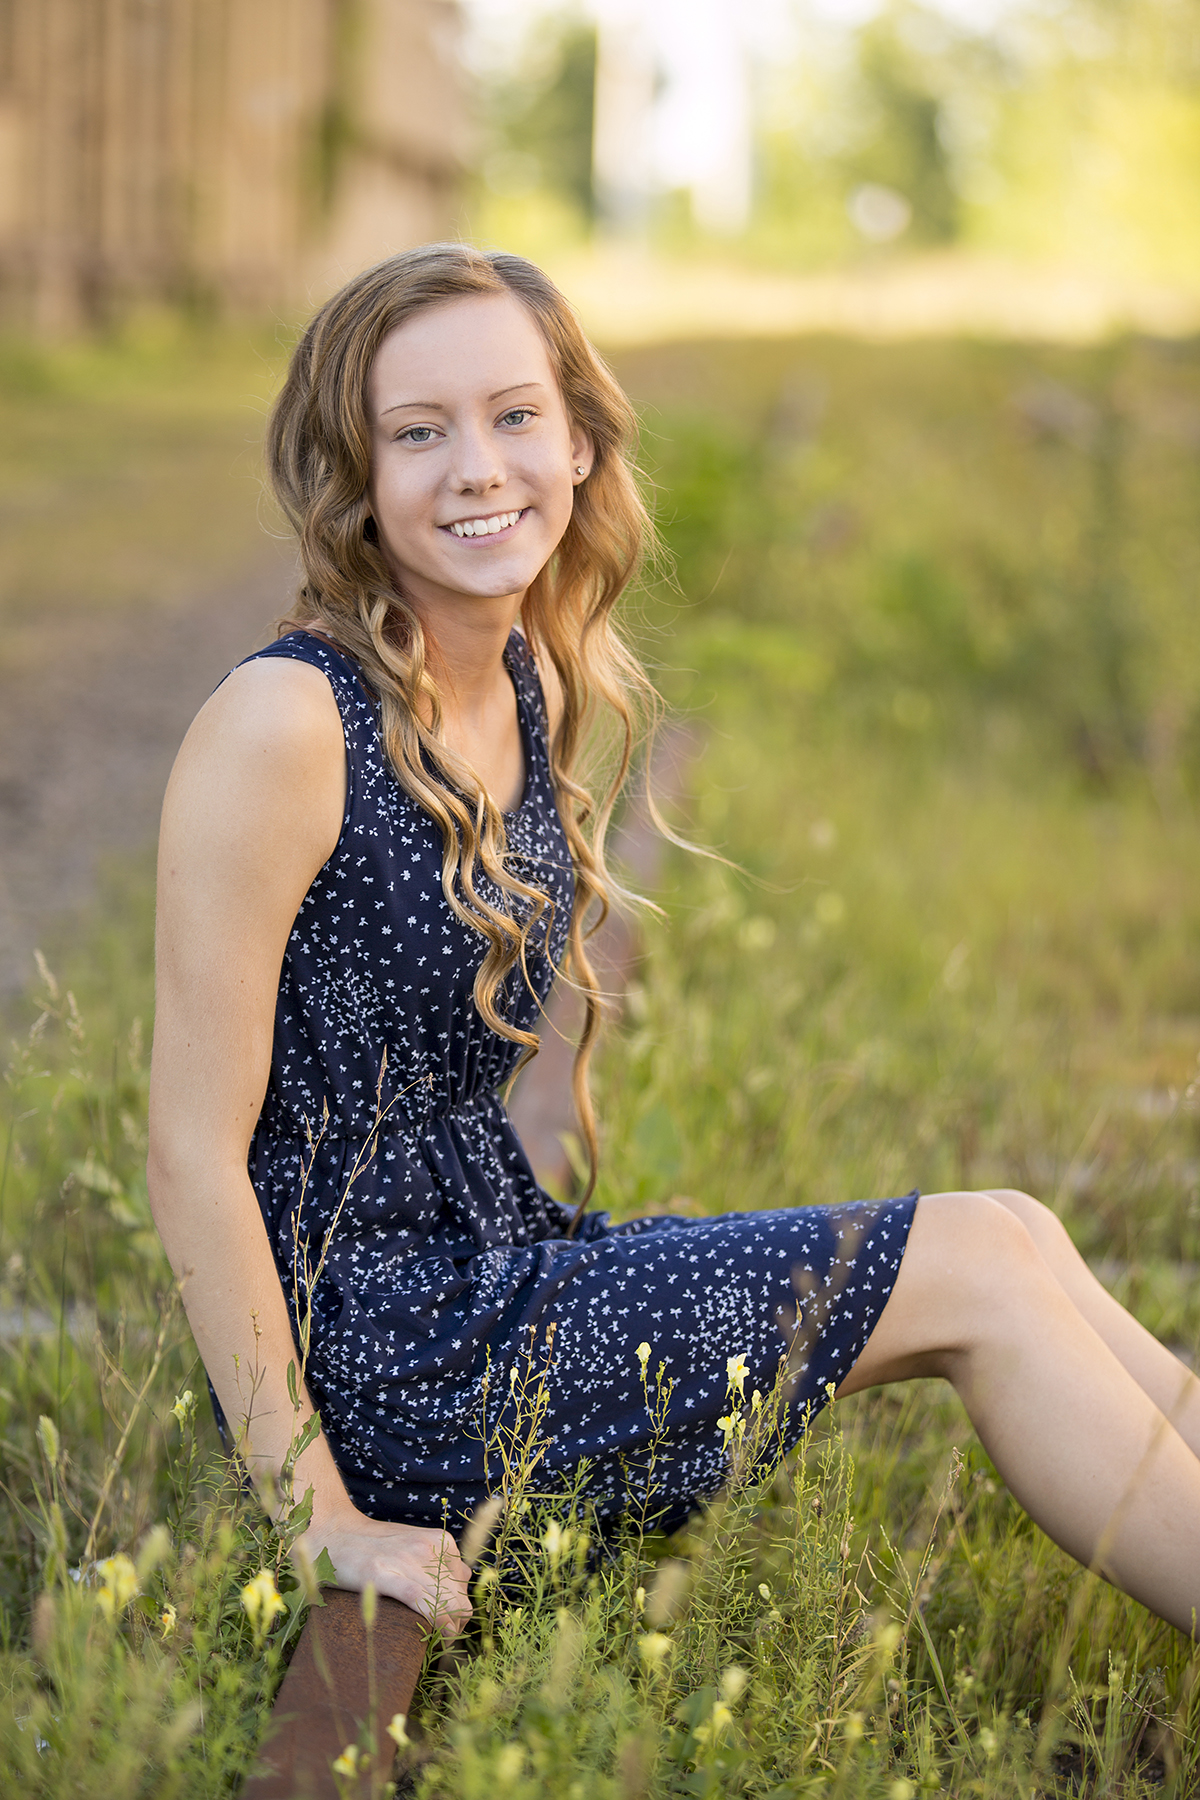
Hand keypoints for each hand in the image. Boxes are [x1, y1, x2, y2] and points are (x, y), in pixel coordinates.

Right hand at [305, 1507, 472, 1637]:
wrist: (333, 1533)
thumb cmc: (373, 1545)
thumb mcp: (414, 1543)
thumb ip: (437, 1562)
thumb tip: (459, 1583)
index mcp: (440, 1542)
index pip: (465, 1585)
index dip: (459, 1611)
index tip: (447, 1626)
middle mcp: (430, 1549)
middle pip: (460, 1600)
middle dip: (455, 1626)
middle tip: (438, 1639)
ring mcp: (409, 1561)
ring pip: (448, 1606)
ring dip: (446, 1632)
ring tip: (432, 1643)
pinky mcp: (386, 1575)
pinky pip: (425, 1603)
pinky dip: (436, 1624)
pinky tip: (435, 1637)